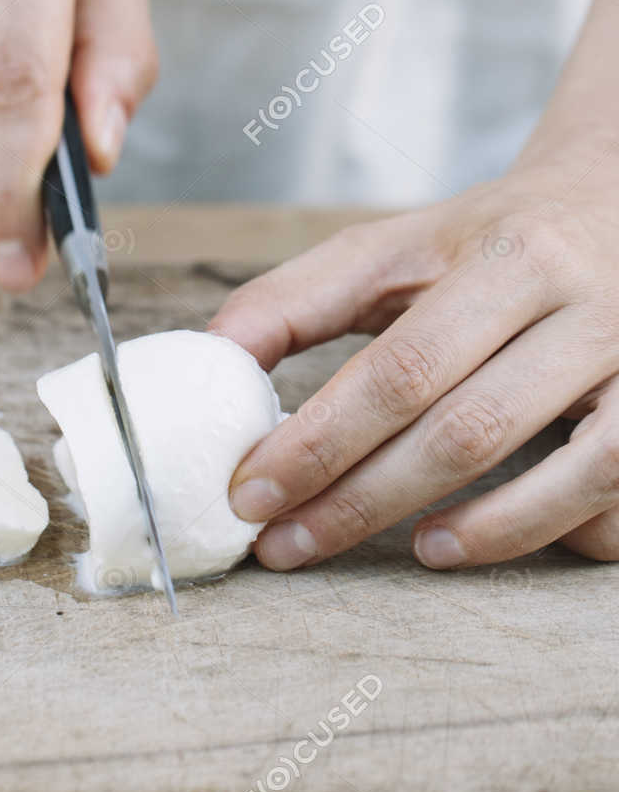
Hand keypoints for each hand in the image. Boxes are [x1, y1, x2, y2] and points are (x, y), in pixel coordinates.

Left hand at [211, 149, 618, 569]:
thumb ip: (298, 298)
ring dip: (481, 529)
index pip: (401, 365)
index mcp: (507, 257)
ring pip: (567, 469)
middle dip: (362, 498)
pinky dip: (554, 529)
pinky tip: (479, 539)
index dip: (319, 440)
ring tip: (406, 551)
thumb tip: (209, 358)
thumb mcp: (396, 245)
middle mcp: (585, 306)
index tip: (248, 490)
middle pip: (467, 427)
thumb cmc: (491, 240)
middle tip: (284, 544)